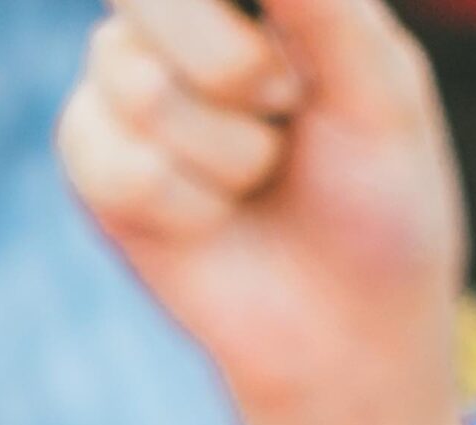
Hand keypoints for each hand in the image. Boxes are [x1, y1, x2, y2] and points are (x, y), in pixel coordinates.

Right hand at [59, 0, 465, 424]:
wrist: (349, 340)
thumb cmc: (380, 210)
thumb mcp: (380, 89)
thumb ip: (321, 0)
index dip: (216, 19)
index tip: (275, 81)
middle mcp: (179, 19)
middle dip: (232, 64)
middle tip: (286, 111)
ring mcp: (126, 85)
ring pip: (136, 79)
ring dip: (228, 153)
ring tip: (261, 178)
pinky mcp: (95, 163)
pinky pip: (115, 162)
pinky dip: (188, 207)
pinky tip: (216, 224)